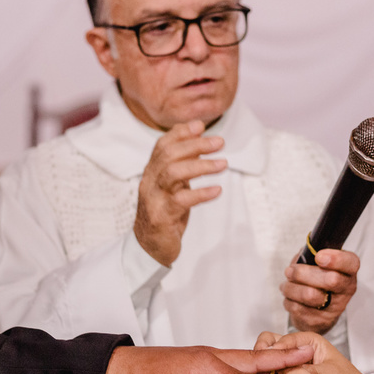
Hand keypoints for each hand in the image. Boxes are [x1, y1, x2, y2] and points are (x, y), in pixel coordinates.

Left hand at [104, 344, 313, 373]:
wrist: (125, 366)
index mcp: (207, 364)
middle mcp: (212, 356)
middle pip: (253, 359)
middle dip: (283, 357)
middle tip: (310, 350)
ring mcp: (209, 358)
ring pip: (246, 360)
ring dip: (271, 359)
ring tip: (297, 357)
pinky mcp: (205, 363)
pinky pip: (236, 364)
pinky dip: (254, 366)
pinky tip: (261, 373)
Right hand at [134, 121, 225, 265]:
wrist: (150, 247)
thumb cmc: (166, 212)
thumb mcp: (174, 185)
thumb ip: (182, 164)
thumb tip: (199, 138)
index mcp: (152, 172)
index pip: (162, 145)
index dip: (181, 133)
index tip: (201, 126)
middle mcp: (150, 182)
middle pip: (168, 155)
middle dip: (195, 145)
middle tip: (219, 142)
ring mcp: (154, 199)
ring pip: (173, 173)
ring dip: (200, 165)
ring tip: (223, 164)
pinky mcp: (161, 216)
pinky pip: (181, 200)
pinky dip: (201, 193)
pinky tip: (217, 190)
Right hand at [253, 330, 365, 373]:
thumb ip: (307, 370)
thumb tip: (286, 368)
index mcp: (309, 341)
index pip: (283, 340)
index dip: (272, 351)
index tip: (263, 362)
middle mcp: (298, 349)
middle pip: (271, 345)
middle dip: (264, 358)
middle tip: (257, 371)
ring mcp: (293, 364)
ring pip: (270, 363)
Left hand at [281, 247, 359, 333]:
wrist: (317, 309)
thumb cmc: (317, 277)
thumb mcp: (319, 261)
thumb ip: (313, 253)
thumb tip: (303, 252)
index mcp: (348, 271)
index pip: (351, 263)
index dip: (336, 259)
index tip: (319, 256)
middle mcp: (346, 289)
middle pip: (331, 280)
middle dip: (304, 273)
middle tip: (290, 271)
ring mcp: (334, 308)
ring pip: (310, 295)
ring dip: (291, 287)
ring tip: (287, 283)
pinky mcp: (319, 321)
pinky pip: (298, 308)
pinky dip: (289, 300)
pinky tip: (290, 296)